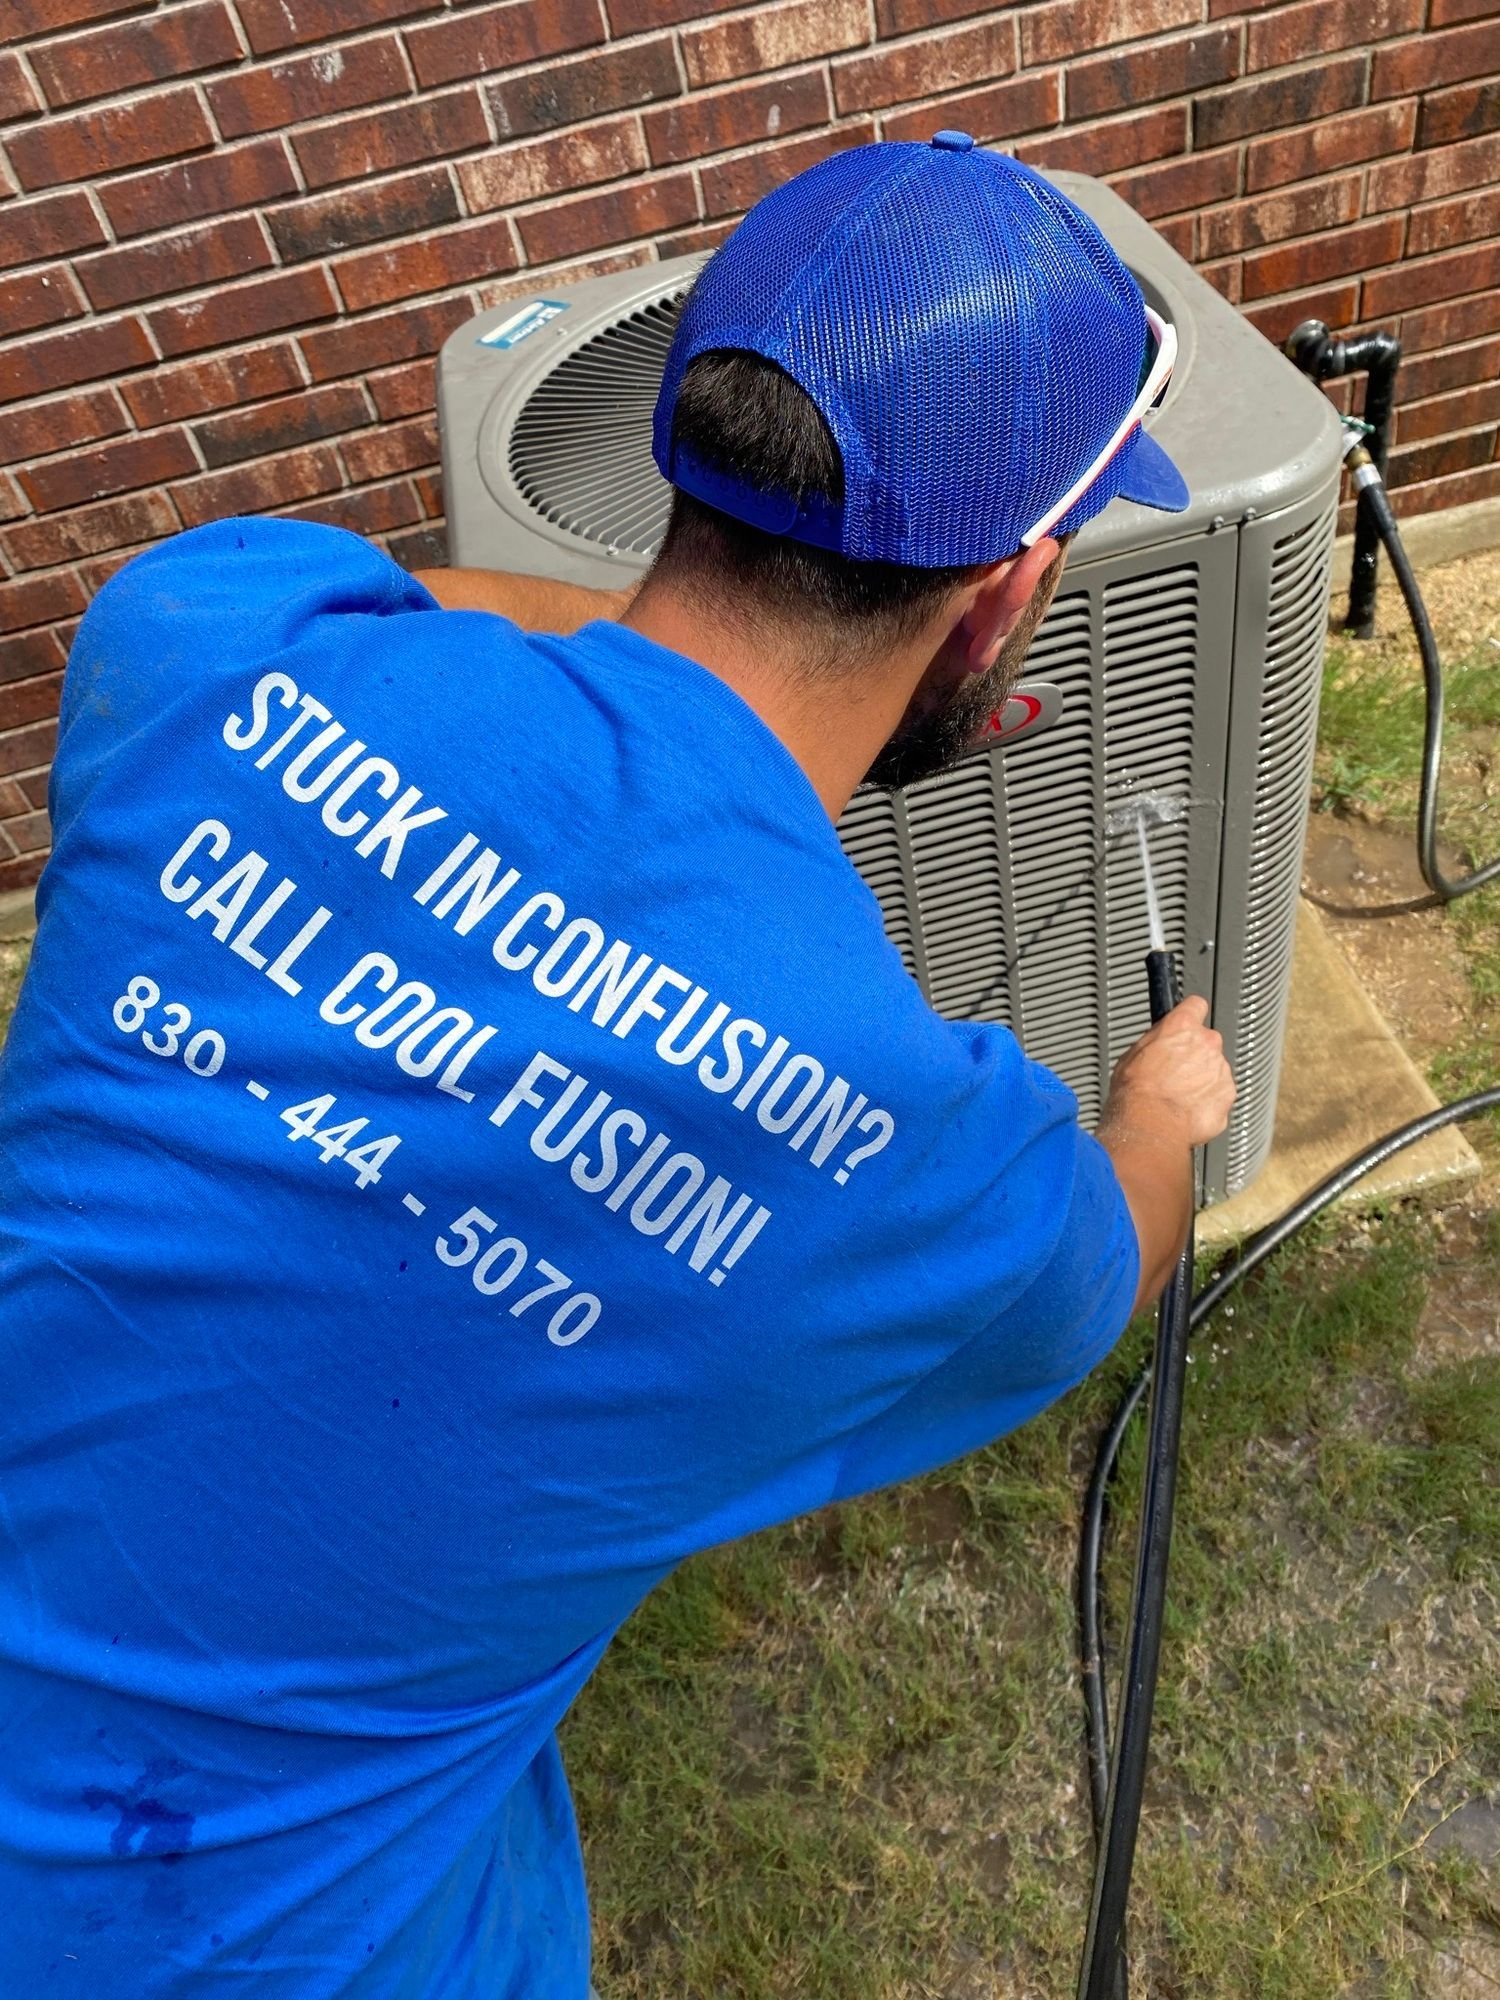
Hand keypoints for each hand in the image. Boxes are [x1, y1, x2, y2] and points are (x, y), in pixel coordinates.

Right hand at [1101, 996, 1235, 1151]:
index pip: (1196, 1005)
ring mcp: (1221, 1069)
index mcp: (1182, 1026)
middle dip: (1195, 1055)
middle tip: (1174, 1072)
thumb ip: (1156, 1041)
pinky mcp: (1228, 1094)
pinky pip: (1220, 1094)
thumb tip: (1160, 1042)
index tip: (1188, 1023)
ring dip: (1201, 1080)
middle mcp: (1207, 1043)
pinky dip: (1208, 1102)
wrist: (1150, 1123)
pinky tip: (1187, 1109)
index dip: (1190, 1016)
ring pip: (1214, 1070)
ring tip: (1177, 1096)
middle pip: (1207, 1042)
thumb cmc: (1136, 1091)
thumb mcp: (1132, 1054)